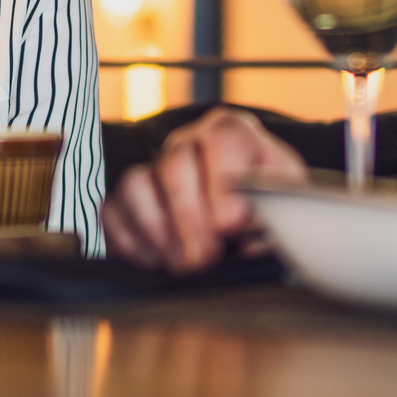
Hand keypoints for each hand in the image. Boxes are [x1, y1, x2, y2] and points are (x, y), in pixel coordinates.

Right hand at [103, 108, 306, 272]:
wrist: (246, 217)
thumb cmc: (266, 204)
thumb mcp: (284, 201)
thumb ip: (271, 209)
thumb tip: (241, 227)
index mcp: (232, 133)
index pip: (223, 140)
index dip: (224, 184)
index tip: (230, 225)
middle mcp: (189, 142)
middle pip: (175, 167)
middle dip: (188, 219)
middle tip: (204, 258)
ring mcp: (155, 166)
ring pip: (136, 185)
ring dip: (157, 231)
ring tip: (181, 263)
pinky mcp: (131, 197)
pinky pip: (112, 211)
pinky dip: (130, 240)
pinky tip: (156, 260)